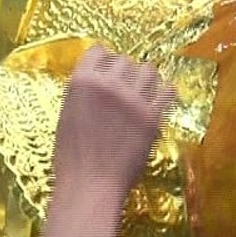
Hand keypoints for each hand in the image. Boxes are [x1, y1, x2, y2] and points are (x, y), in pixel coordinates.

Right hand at [52, 46, 175, 206]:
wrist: (91, 186)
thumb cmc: (71, 158)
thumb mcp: (67, 116)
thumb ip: (84, 94)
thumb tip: (102, 82)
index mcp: (82, 81)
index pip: (98, 51)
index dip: (105, 58)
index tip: (109, 68)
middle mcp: (108, 83)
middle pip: (125, 60)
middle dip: (125, 72)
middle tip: (125, 87)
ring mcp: (132, 99)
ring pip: (149, 71)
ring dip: (146, 79)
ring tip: (143, 92)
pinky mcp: (152, 116)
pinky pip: (168, 91)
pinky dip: (166, 92)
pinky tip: (162, 98)